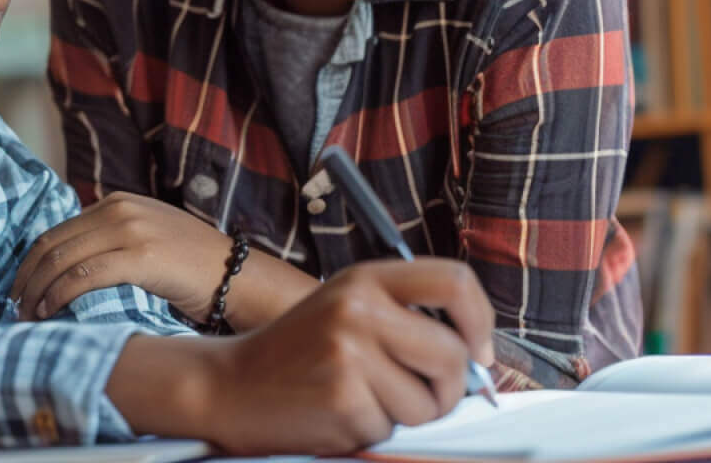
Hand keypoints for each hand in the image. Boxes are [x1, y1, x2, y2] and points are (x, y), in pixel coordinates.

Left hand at [13, 192, 238, 322]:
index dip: (30, 265)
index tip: (20, 292)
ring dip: (37, 292)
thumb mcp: (146, 238)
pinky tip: (51, 311)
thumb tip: (64, 269)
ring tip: (28, 317)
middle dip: (26, 280)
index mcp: (116, 202)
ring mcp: (131, 230)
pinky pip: (84, 276)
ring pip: (61, 260)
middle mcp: (120, 209)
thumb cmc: (191, 266)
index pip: (55, 232)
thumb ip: (110, 240)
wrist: (235, 273)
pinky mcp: (141, 256)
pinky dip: (59, 296)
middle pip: (51, 245)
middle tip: (14, 309)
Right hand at [108, 258, 496, 454]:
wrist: (230, 386)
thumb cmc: (297, 352)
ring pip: (427, 402)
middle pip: (451, 354)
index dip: (481, 320)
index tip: (479, 351)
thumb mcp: (347, 309)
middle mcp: (359, 310)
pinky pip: (391, 428)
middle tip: (426, 396)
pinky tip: (340, 413)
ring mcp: (351, 356)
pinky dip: (373, 431)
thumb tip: (477, 356)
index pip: (454, 282)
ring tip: (366, 399)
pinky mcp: (344, 401)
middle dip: (450, 388)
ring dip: (408, 414)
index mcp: (365, 279)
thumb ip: (405, 317)